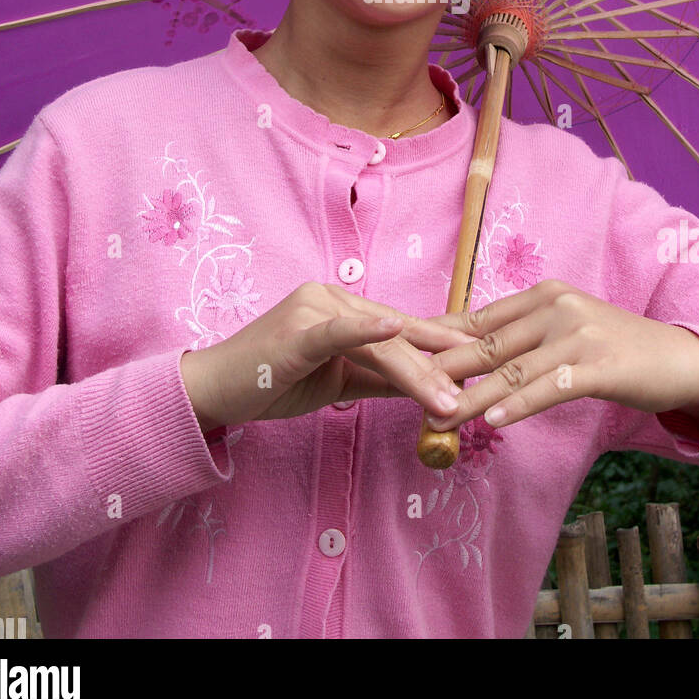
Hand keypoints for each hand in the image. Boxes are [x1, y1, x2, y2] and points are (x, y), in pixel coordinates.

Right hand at [180, 281, 478, 428]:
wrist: (215, 390)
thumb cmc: (272, 381)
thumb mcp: (337, 380)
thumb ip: (380, 377)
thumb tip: (429, 385)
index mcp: (341, 305)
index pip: (402, 328)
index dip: (441, 345)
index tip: (482, 359)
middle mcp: (330, 297)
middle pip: (396, 336)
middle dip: (436, 368)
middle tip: (471, 394)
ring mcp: (312, 310)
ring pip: (378, 343)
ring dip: (415, 373)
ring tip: (446, 400)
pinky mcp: (295, 333)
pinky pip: (336, 331)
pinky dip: (367, 330)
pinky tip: (395, 328)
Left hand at [421, 279, 698, 432]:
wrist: (681, 360)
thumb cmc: (617, 351)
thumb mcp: (567, 332)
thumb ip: (524, 340)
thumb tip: (472, 358)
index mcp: (544, 295)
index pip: (478, 319)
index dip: (438, 341)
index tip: (402, 358)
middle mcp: (556, 307)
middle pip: (486, 344)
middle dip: (443, 371)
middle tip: (404, 393)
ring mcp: (577, 334)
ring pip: (510, 370)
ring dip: (470, 397)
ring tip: (437, 417)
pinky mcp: (598, 365)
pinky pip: (548, 387)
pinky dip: (517, 405)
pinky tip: (493, 421)